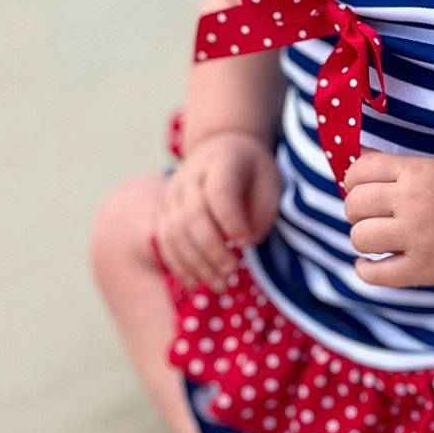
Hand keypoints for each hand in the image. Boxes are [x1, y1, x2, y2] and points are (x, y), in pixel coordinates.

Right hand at [157, 131, 279, 288]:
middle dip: (212, 249)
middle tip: (232, 271)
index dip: (231, 220)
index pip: (220, 191)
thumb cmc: (252, 171)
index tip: (247, 242)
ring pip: (174, 231)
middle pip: (192, 215)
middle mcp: (190, 176)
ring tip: (219, 285)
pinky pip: (164, 241)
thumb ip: (260, 212)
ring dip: (195, 263)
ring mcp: (172, 193)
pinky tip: (194, 284)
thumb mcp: (269, 183)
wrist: (221, 146)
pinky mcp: (164, 211)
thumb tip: (244, 242)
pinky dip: (178, 265)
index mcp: (222, 162)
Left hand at [342, 151, 433, 288]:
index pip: (360, 171)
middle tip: (370, 215)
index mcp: (417, 173)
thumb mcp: (431, 167)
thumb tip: (350, 159)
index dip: (353, 180)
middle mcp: (415, 202)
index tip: (360, 189)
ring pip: (360, 237)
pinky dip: (365, 270)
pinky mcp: (423, 269)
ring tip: (378, 237)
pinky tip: (369, 263)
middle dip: (356, 210)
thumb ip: (391, 165)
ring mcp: (418, 238)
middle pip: (355, 204)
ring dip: (363, 238)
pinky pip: (375, 274)